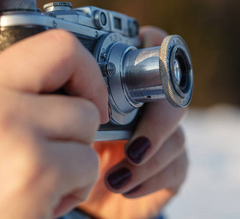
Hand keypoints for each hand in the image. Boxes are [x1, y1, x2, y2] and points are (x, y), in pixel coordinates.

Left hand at [79, 26, 188, 218]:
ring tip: (114, 178)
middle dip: (157, 123)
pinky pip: (176, 168)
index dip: (155, 43)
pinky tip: (124, 186)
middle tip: (134, 146)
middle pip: (173, 97)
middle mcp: (150, 107)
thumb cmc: (73, 150)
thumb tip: (63, 81)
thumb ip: (71, 97)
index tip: (145, 42)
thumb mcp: (66, 118)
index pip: (154, 51)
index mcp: (127, 87)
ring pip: (176, 137)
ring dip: (146, 161)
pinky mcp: (171, 168)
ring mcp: (164, 137)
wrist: (84, 196)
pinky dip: (148, 180)